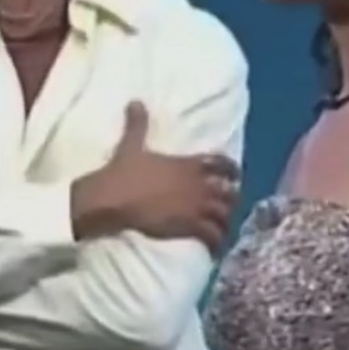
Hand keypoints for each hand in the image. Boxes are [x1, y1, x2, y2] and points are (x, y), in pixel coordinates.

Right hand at [71, 102, 240, 246]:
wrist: (112, 199)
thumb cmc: (122, 172)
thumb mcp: (132, 145)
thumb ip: (138, 124)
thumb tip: (135, 101)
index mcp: (188, 164)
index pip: (221, 164)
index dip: (231, 170)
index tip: (236, 176)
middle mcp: (198, 184)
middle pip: (229, 192)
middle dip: (232, 200)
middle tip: (229, 207)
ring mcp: (195, 206)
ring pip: (224, 215)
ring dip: (226, 223)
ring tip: (224, 230)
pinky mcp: (187, 226)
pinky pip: (211, 235)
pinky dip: (217, 242)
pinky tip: (216, 248)